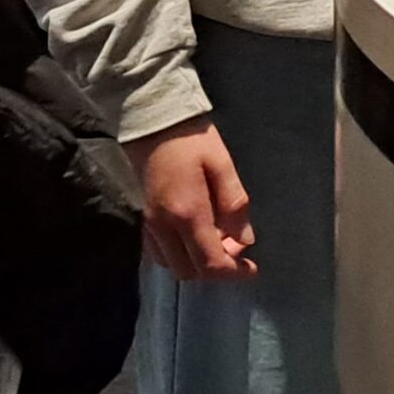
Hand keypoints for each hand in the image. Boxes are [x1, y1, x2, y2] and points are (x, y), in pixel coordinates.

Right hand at [126, 117, 255, 281]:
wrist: (152, 121)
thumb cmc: (193, 140)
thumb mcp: (223, 166)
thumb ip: (235, 205)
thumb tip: (245, 241)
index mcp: (187, 213)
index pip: (209, 262)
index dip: (233, 272)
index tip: (252, 269)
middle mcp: (162, 227)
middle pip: (188, 272)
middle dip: (215, 270)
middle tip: (236, 252)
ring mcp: (147, 225)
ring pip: (172, 266)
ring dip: (197, 264)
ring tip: (220, 243)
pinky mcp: (141, 220)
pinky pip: (160, 254)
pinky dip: (180, 255)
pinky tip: (196, 238)